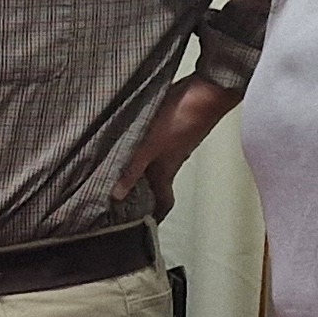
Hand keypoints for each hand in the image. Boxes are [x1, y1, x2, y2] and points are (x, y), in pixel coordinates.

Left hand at [126, 77, 237, 218]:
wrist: (206, 90)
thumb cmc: (180, 119)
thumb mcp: (148, 146)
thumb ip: (132, 169)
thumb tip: (116, 194)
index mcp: (167, 170)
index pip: (164, 202)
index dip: (156, 216)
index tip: (143, 226)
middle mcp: (170, 159)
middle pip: (156, 183)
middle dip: (140, 191)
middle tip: (118, 197)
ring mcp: (171, 142)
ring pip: (153, 162)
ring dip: (136, 167)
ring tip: (112, 168)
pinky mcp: (169, 125)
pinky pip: (151, 142)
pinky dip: (138, 146)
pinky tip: (123, 139)